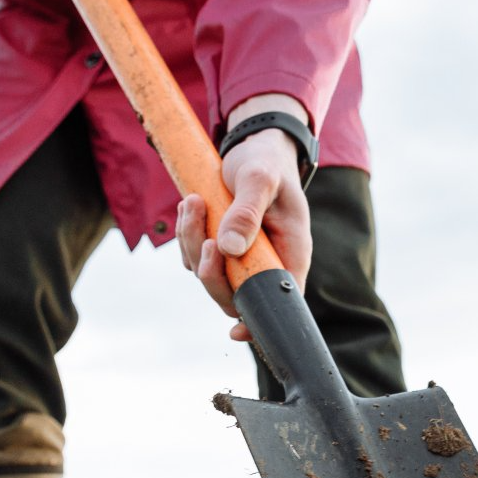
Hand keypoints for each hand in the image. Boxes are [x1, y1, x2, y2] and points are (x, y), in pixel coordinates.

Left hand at [176, 94, 312, 341]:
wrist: (255, 147)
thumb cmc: (266, 163)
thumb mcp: (261, 178)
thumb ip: (247, 211)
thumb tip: (228, 249)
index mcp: (290, 254)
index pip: (281, 301)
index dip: (259, 321)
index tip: (237, 330)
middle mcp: (265, 263)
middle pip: (233, 295)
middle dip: (210, 269)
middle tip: (202, 231)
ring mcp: (240, 259)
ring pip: (208, 274)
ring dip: (192, 241)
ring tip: (193, 201)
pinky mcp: (220, 250)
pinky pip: (194, 257)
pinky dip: (187, 234)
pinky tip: (191, 205)